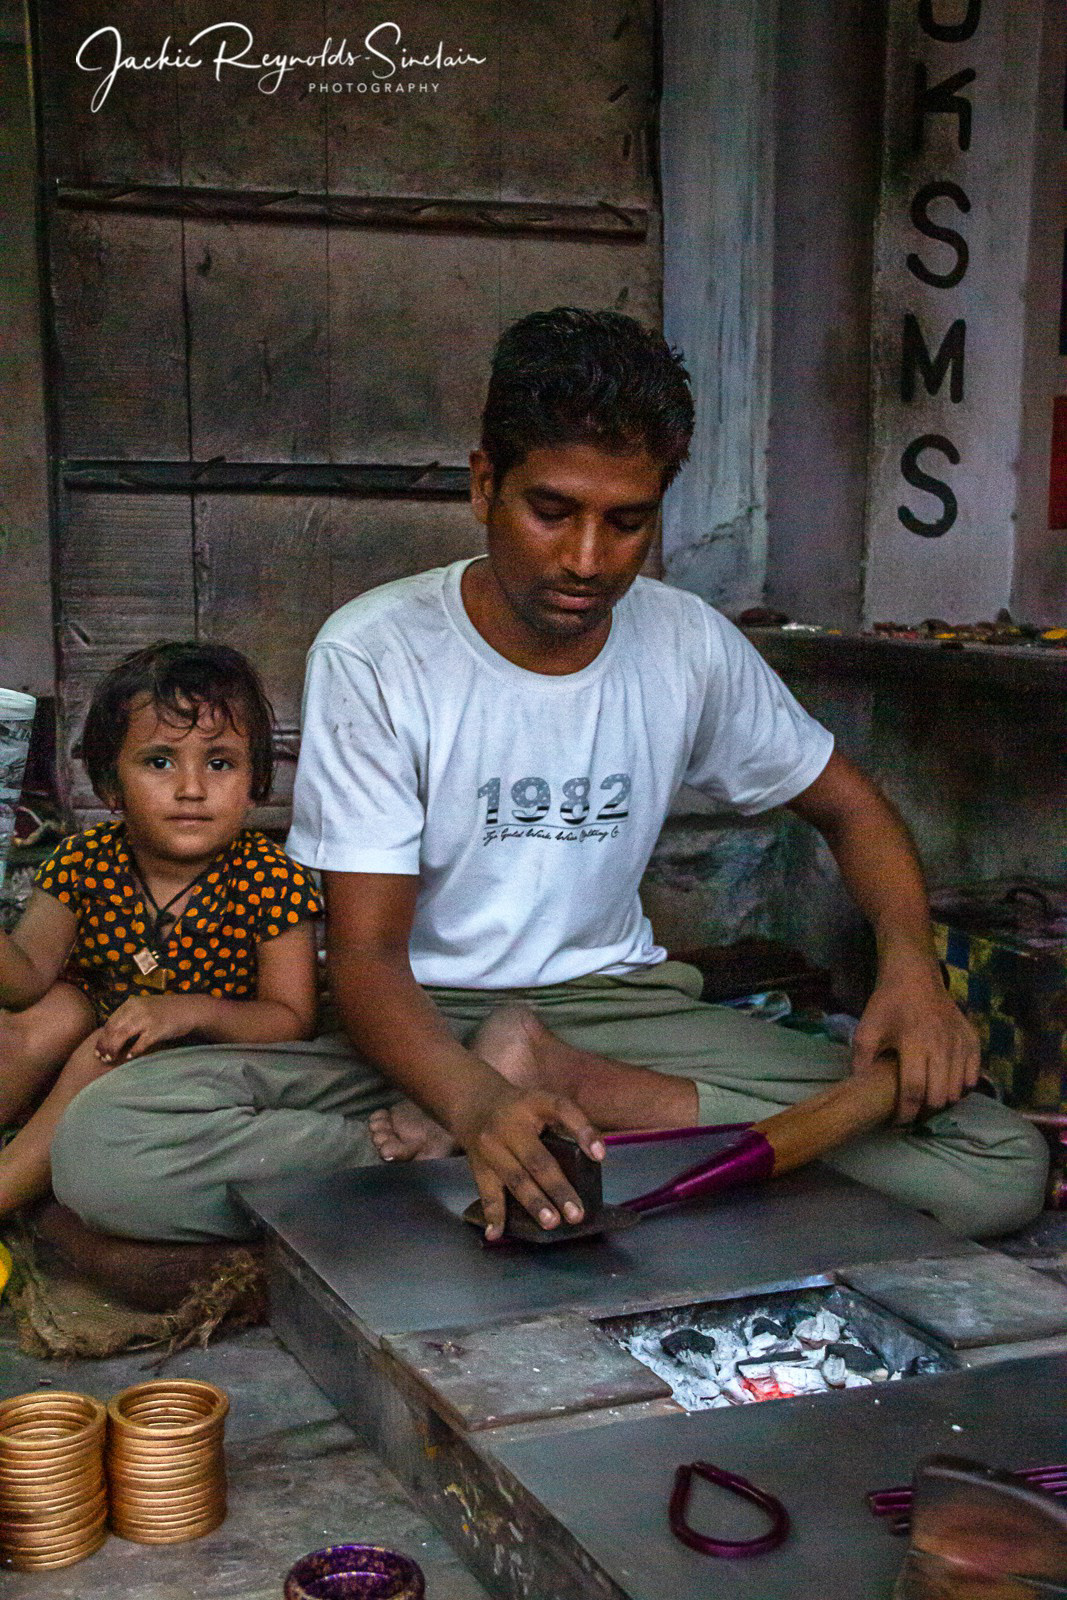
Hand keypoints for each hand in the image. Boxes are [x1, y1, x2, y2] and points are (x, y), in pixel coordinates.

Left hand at [94, 994, 214, 1063]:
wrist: (189, 1009)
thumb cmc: (165, 1011)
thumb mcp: (144, 1008)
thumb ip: (129, 1017)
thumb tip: (111, 1034)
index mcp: (131, 1004)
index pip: (110, 1022)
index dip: (102, 1038)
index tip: (98, 1050)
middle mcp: (137, 1010)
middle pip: (113, 1030)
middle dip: (105, 1045)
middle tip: (102, 1058)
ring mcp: (147, 1019)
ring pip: (122, 1036)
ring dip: (114, 1049)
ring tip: (111, 1059)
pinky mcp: (158, 1029)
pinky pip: (141, 1043)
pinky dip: (133, 1051)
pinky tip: (129, 1058)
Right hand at [453, 1075, 605, 1240]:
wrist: (475, 1103)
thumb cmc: (520, 1109)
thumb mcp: (541, 1103)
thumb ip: (564, 1125)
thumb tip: (594, 1163)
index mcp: (535, 1103)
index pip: (562, 1110)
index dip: (583, 1131)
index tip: (600, 1156)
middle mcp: (511, 1123)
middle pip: (538, 1158)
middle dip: (558, 1188)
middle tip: (576, 1213)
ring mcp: (492, 1145)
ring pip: (515, 1178)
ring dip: (534, 1203)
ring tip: (552, 1222)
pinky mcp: (478, 1164)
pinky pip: (488, 1192)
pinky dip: (493, 1215)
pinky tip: (497, 1233)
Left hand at [850, 957, 979, 1123]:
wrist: (915, 977)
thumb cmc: (889, 1004)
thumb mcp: (867, 1028)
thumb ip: (862, 1059)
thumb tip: (860, 1088)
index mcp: (915, 1044)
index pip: (913, 1091)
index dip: (905, 1113)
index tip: (897, 1122)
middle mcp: (943, 1047)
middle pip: (939, 1097)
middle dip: (924, 1112)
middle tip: (912, 1112)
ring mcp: (961, 1045)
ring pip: (957, 1091)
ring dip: (942, 1101)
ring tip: (927, 1100)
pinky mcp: (973, 1041)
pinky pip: (973, 1077)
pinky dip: (960, 1087)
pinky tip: (945, 1084)